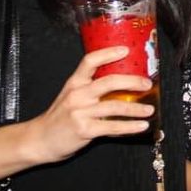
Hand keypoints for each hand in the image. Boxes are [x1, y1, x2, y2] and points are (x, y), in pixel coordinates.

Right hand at [24, 46, 153, 163]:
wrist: (40, 140)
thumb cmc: (60, 117)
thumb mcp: (70, 95)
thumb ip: (90, 88)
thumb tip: (122, 82)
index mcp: (75, 82)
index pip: (90, 60)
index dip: (108, 53)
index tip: (126, 49)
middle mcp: (77, 94)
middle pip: (109, 82)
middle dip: (132, 81)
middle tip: (148, 83)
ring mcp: (80, 112)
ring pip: (115, 106)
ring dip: (136, 108)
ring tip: (150, 109)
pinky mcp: (84, 130)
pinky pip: (112, 127)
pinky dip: (130, 127)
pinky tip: (142, 126)